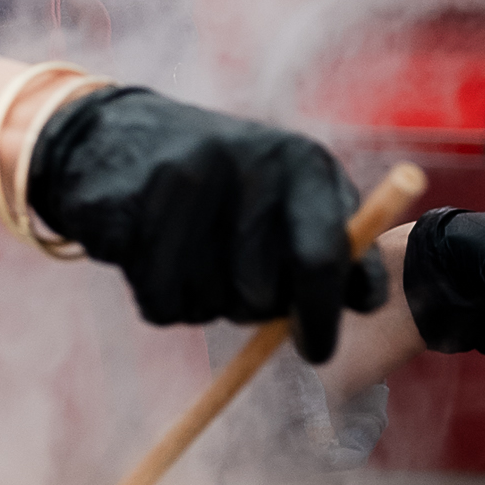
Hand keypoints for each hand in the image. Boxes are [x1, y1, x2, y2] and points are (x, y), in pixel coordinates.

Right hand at [23, 88, 390, 362]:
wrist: (117, 136)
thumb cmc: (227, 184)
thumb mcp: (290, 194)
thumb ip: (334, 245)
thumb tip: (367, 303)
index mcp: (302, 163)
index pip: (324, 259)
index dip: (322, 317)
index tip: (314, 348)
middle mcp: (249, 166)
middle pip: (261, 296)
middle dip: (249, 308)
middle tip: (236, 279)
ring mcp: (188, 183)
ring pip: (208, 307)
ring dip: (202, 302)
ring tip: (190, 252)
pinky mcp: (134, 209)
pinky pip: (159, 304)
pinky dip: (159, 300)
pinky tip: (154, 255)